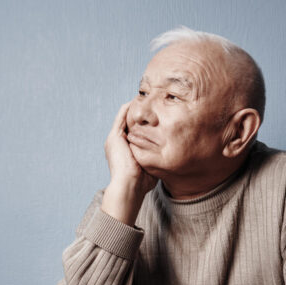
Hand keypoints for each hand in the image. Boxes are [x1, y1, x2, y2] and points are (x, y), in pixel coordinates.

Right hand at [101, 102, 157, 224]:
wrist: (128, 187)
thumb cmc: (141, 183)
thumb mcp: (151, 166)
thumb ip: (156, 158)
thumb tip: (170, 157)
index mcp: (124, 150)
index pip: (134, 131)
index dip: (143, 122)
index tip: (155, 114)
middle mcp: (117, 143)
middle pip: (128, 122)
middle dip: (139, 112)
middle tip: (151, 101)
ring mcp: (114, 140)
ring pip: (124, 116)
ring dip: (134, 107)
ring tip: (145, 96)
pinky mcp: (115, 137)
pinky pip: (122, 116)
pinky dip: (130, 107)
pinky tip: (139, 100)